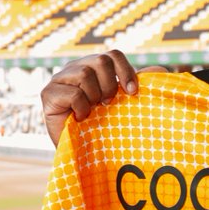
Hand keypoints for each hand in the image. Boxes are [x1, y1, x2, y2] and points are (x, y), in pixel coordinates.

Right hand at [40, 50, 165, 145]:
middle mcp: (74, 68)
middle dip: (110, 85)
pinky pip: (72, 93)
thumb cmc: (106, 127)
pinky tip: (81, 118)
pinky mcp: (48, 94)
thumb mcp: (126, 104)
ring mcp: (59, 80)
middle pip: (100, 60)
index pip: (112, 55)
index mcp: (93, 66)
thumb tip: (161, 70)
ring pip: (84, 75)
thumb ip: (142, 85)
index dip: (125, 71)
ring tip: (92, 111)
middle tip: (108, 104)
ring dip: (94, 97)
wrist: (84, 154)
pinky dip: (82, 108)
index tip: (133, 93)